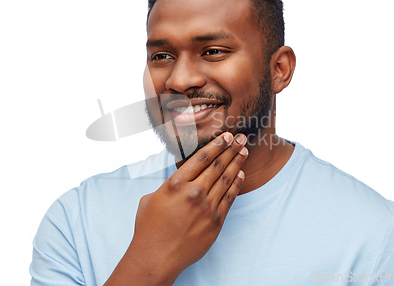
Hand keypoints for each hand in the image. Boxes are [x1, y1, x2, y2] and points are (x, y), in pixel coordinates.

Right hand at [113, 132, 247, 284]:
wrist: (156, 257)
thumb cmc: (149, 229)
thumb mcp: (150, 199)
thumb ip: (168, 186)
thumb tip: (178, 182)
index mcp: (175, 184)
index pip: (201, 158)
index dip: (216, 145)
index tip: (225, 137)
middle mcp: (193, 193)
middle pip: (217, 165)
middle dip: (231, 149)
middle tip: (240, 139)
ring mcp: (206, 208)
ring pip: (226, 180)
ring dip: (236, 163)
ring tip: (244, 152)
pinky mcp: (215, 222)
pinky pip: (229, 198)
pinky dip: (236, 185)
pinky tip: (240, 175)